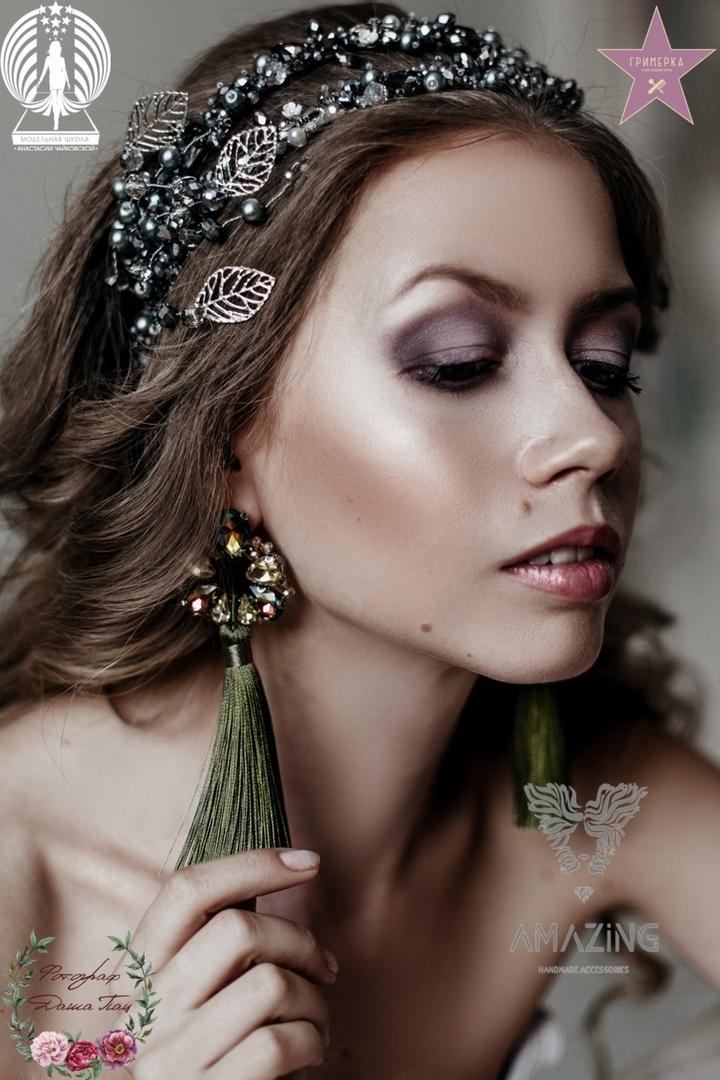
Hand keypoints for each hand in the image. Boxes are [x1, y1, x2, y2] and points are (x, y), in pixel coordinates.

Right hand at [118, 848, 336, 1078]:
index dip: (250, 864)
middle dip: (299, 940)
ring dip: (314, 999)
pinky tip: (309, 1051)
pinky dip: (312, 1040)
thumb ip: (218, 949)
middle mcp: (146, 1013)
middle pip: (239, 931)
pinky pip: (280, 1041)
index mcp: (140, 975)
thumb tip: (282, 875)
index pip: (185, 891)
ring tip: (315, 1019)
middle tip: (321, 967)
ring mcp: (171, 1060)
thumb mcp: (194, 1000)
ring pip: (270, 984)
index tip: (307, 861)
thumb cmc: (206, 1060)